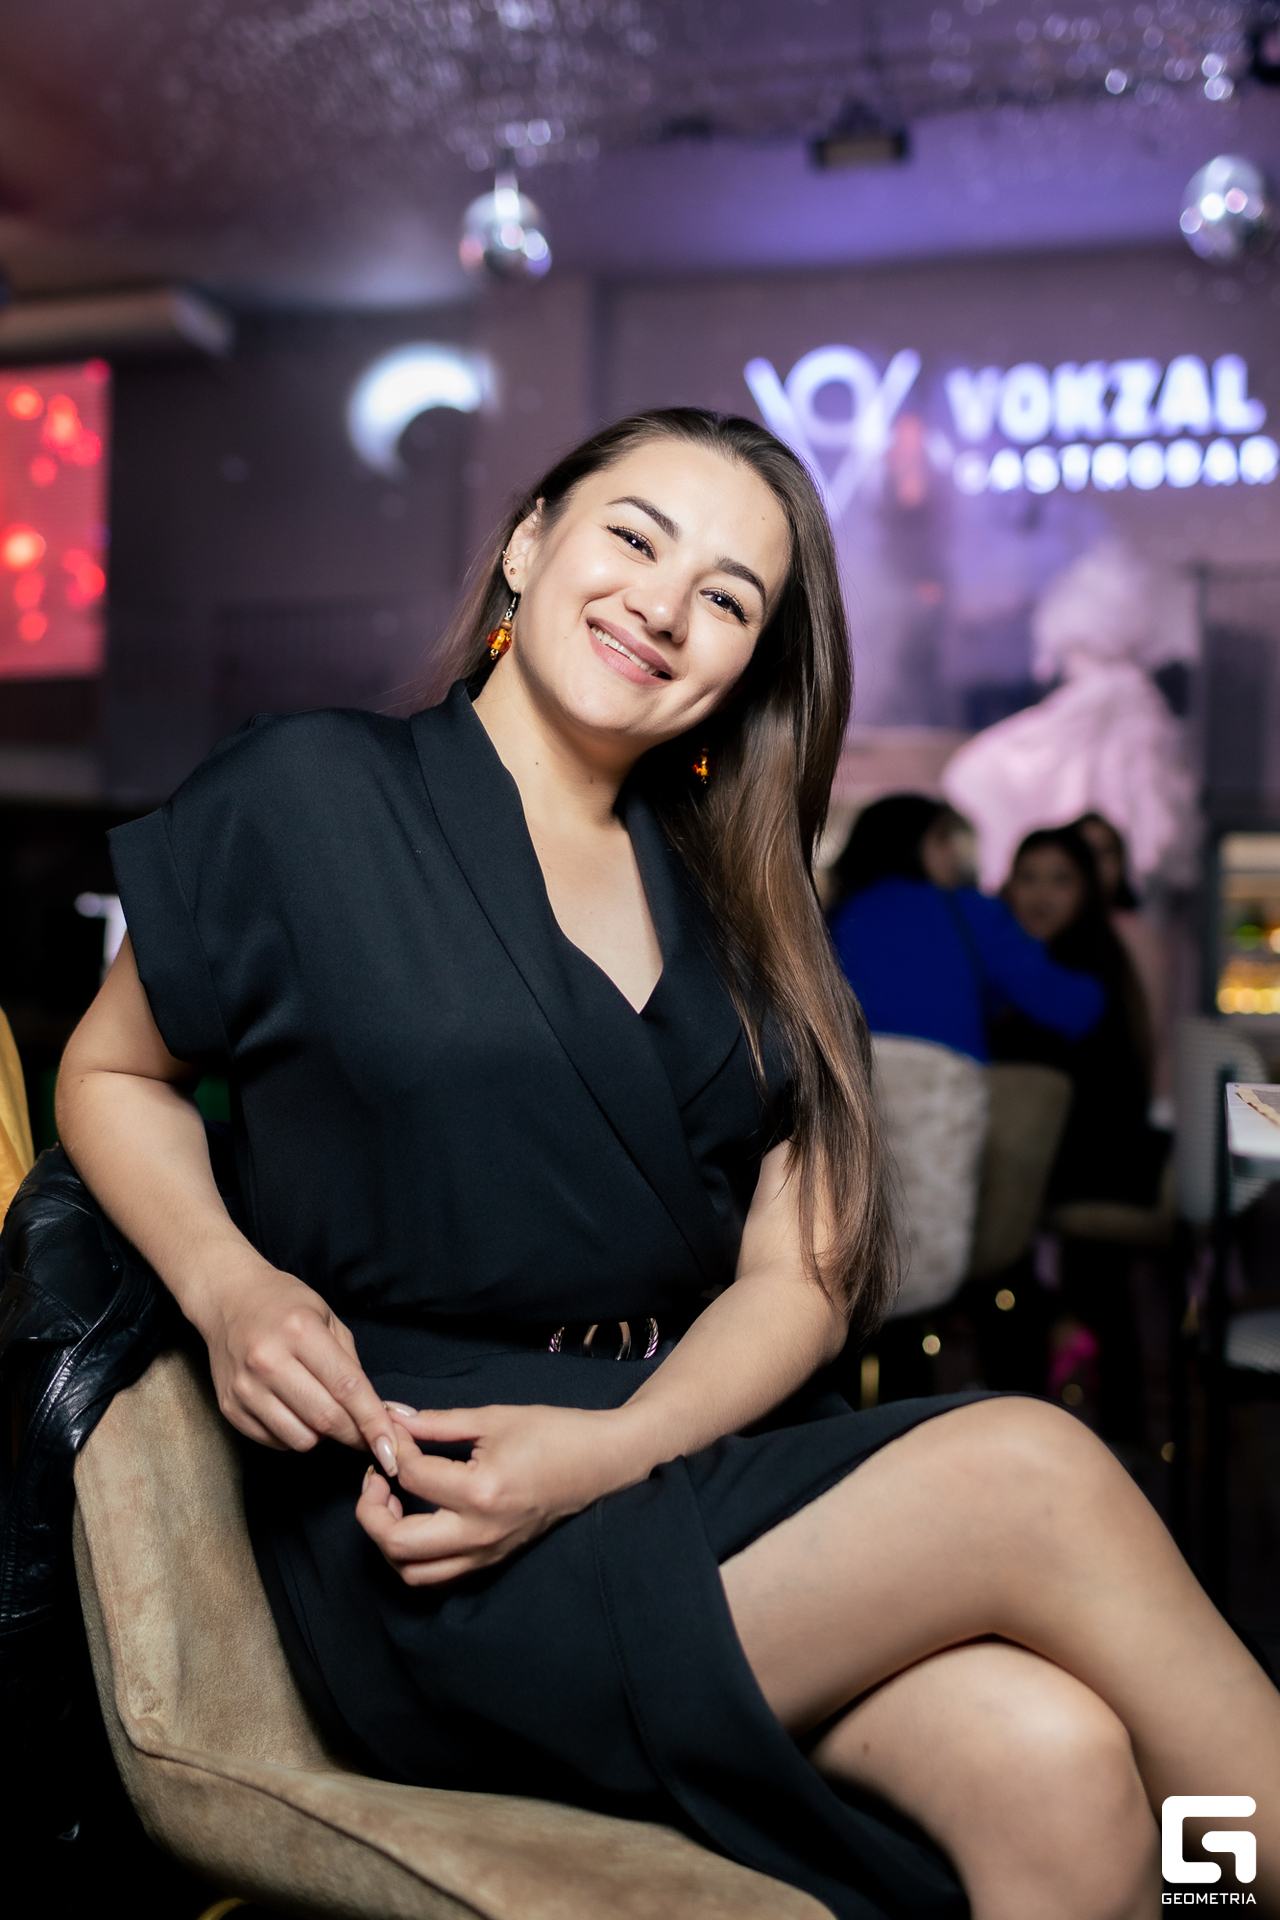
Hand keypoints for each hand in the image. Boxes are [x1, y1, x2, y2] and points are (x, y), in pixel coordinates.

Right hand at [192, 1251, 399, 1472]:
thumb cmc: (285, 1305)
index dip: (373, 1421)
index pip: (347, 1387)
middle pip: (325, 1418)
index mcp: (300, 1331)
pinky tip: (294, 1410)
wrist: (228, 1299)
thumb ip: (353, 1366)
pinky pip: (275, 1442)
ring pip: (300, 1438)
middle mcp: (268, 1360)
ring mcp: (245, 1387)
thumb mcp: (328, 1319)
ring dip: (322, 1435)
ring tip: (320, 1409)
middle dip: (355, 1435)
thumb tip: (384, 1415)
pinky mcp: (230, 1407)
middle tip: (367, 1436)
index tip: (391, 1448)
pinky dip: (293, 1435)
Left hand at [355, 1402, 645, 1585]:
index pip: (410, 1478)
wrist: (602, 1462)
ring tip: (391, 1502)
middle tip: (375, 1478)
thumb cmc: (554, 1432)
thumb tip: (392, 1417)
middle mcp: (479, 1533)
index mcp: (480, 1492)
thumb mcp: (493, 1418)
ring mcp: (487, 1553)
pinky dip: (414, 1553)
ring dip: (388, 1541)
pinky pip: (439, 1573)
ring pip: (413, 1572)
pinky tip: (417, 1517)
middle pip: (397, 1544)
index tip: (391, 1429)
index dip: (391, 1449)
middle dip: (370, 1511)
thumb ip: (437, 1423)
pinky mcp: (492, 1560)